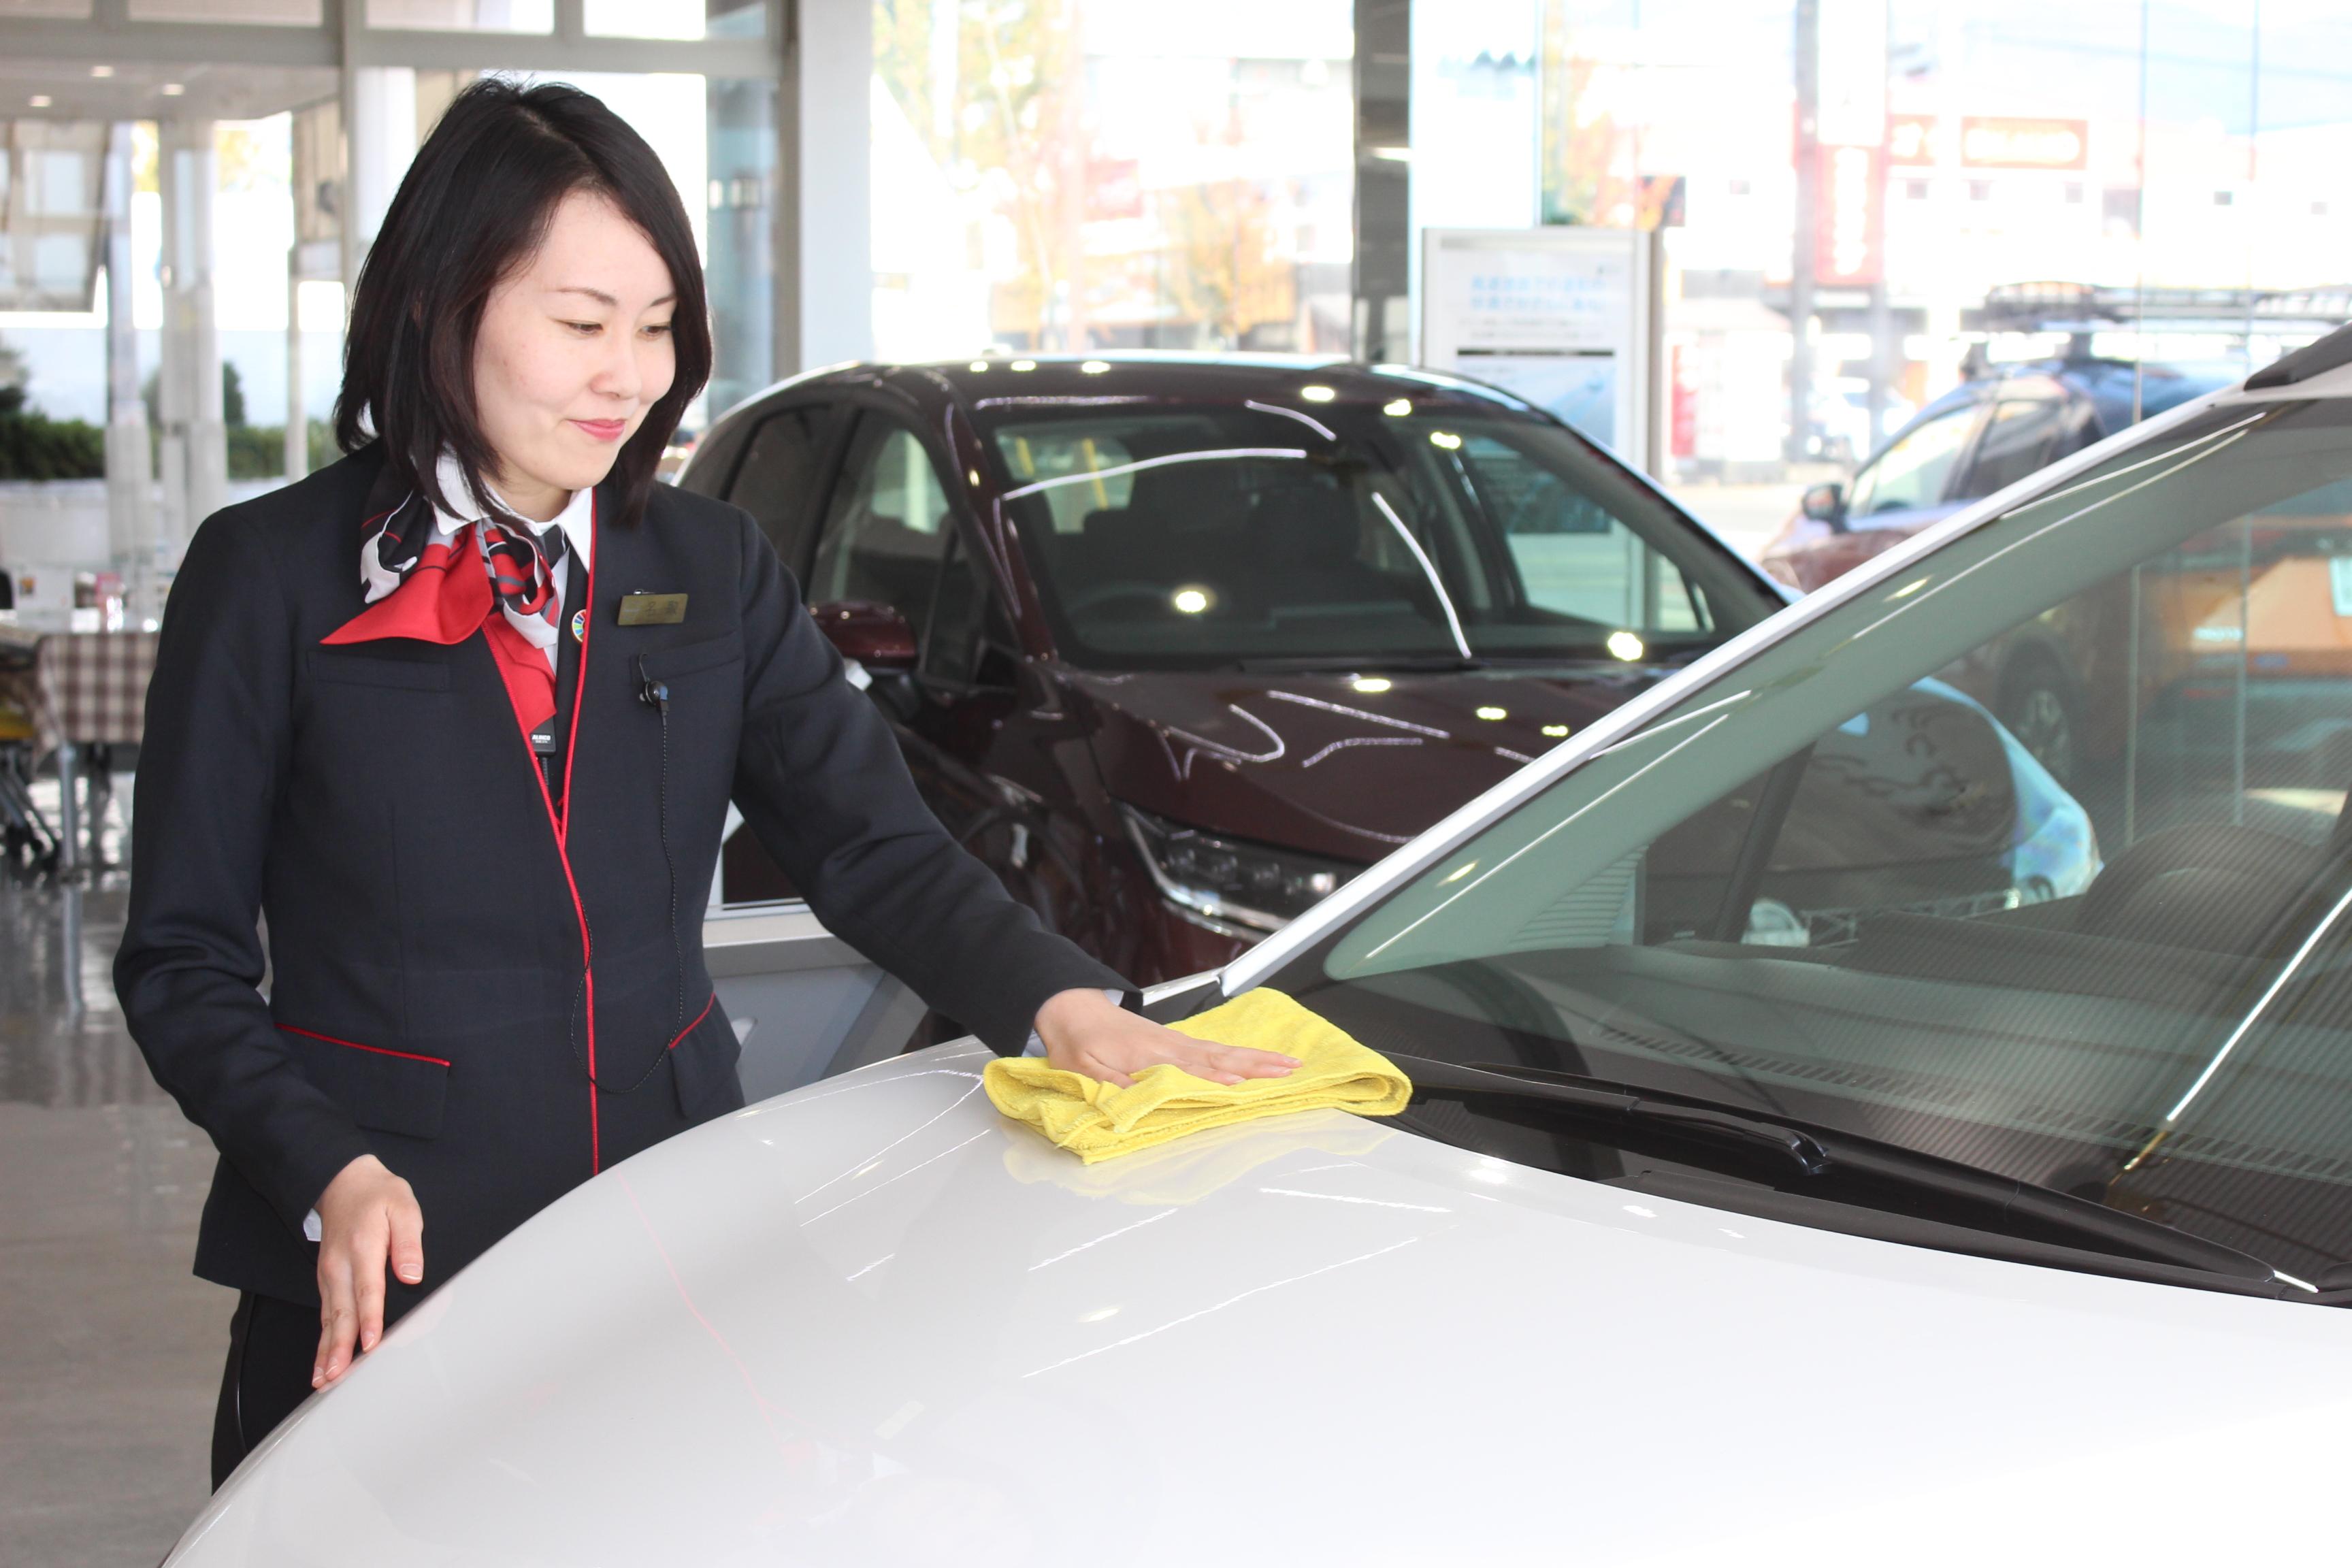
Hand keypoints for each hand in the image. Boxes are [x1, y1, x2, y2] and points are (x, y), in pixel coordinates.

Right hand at [312, 1154, 423, 1388]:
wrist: (343, 1181)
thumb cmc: (379, 1196)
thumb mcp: (404, 1207)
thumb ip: (409, 1243)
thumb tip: (412, 1276)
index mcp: (362, 1247)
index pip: (367, 1289)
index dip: (370, 1319)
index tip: (370, 1344)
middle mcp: (339, 1266)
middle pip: (340, 1312)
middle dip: (337, 1347)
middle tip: (335, 1377)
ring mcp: (329, 1275)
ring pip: (327, 1319)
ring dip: (325, 1350)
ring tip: (323, 1380)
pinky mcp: (326, 1280)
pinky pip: (324, 1314)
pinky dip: (322, 1340)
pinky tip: (322, 1363)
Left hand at [1034, 987, 1297, 1088]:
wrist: (1072, 1008)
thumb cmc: (1077, 1041)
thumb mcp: (1085, 1068)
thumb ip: (1114, 1084)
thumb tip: (1145, 1099)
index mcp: (1150, 1053)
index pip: (1193, 1069)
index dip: (1219, 1078)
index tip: (1246, 1085)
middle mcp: (1170, 1045)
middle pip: (1221, 1056)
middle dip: (1257, 1064)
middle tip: (1290, 1068)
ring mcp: (1175, 1042)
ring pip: (1222, 1052)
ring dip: (1255, 1059)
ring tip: (1286, 1063)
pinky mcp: (1174, 1043)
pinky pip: (1212, 1051)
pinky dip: (1237, 1056)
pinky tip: (1250, 1062)